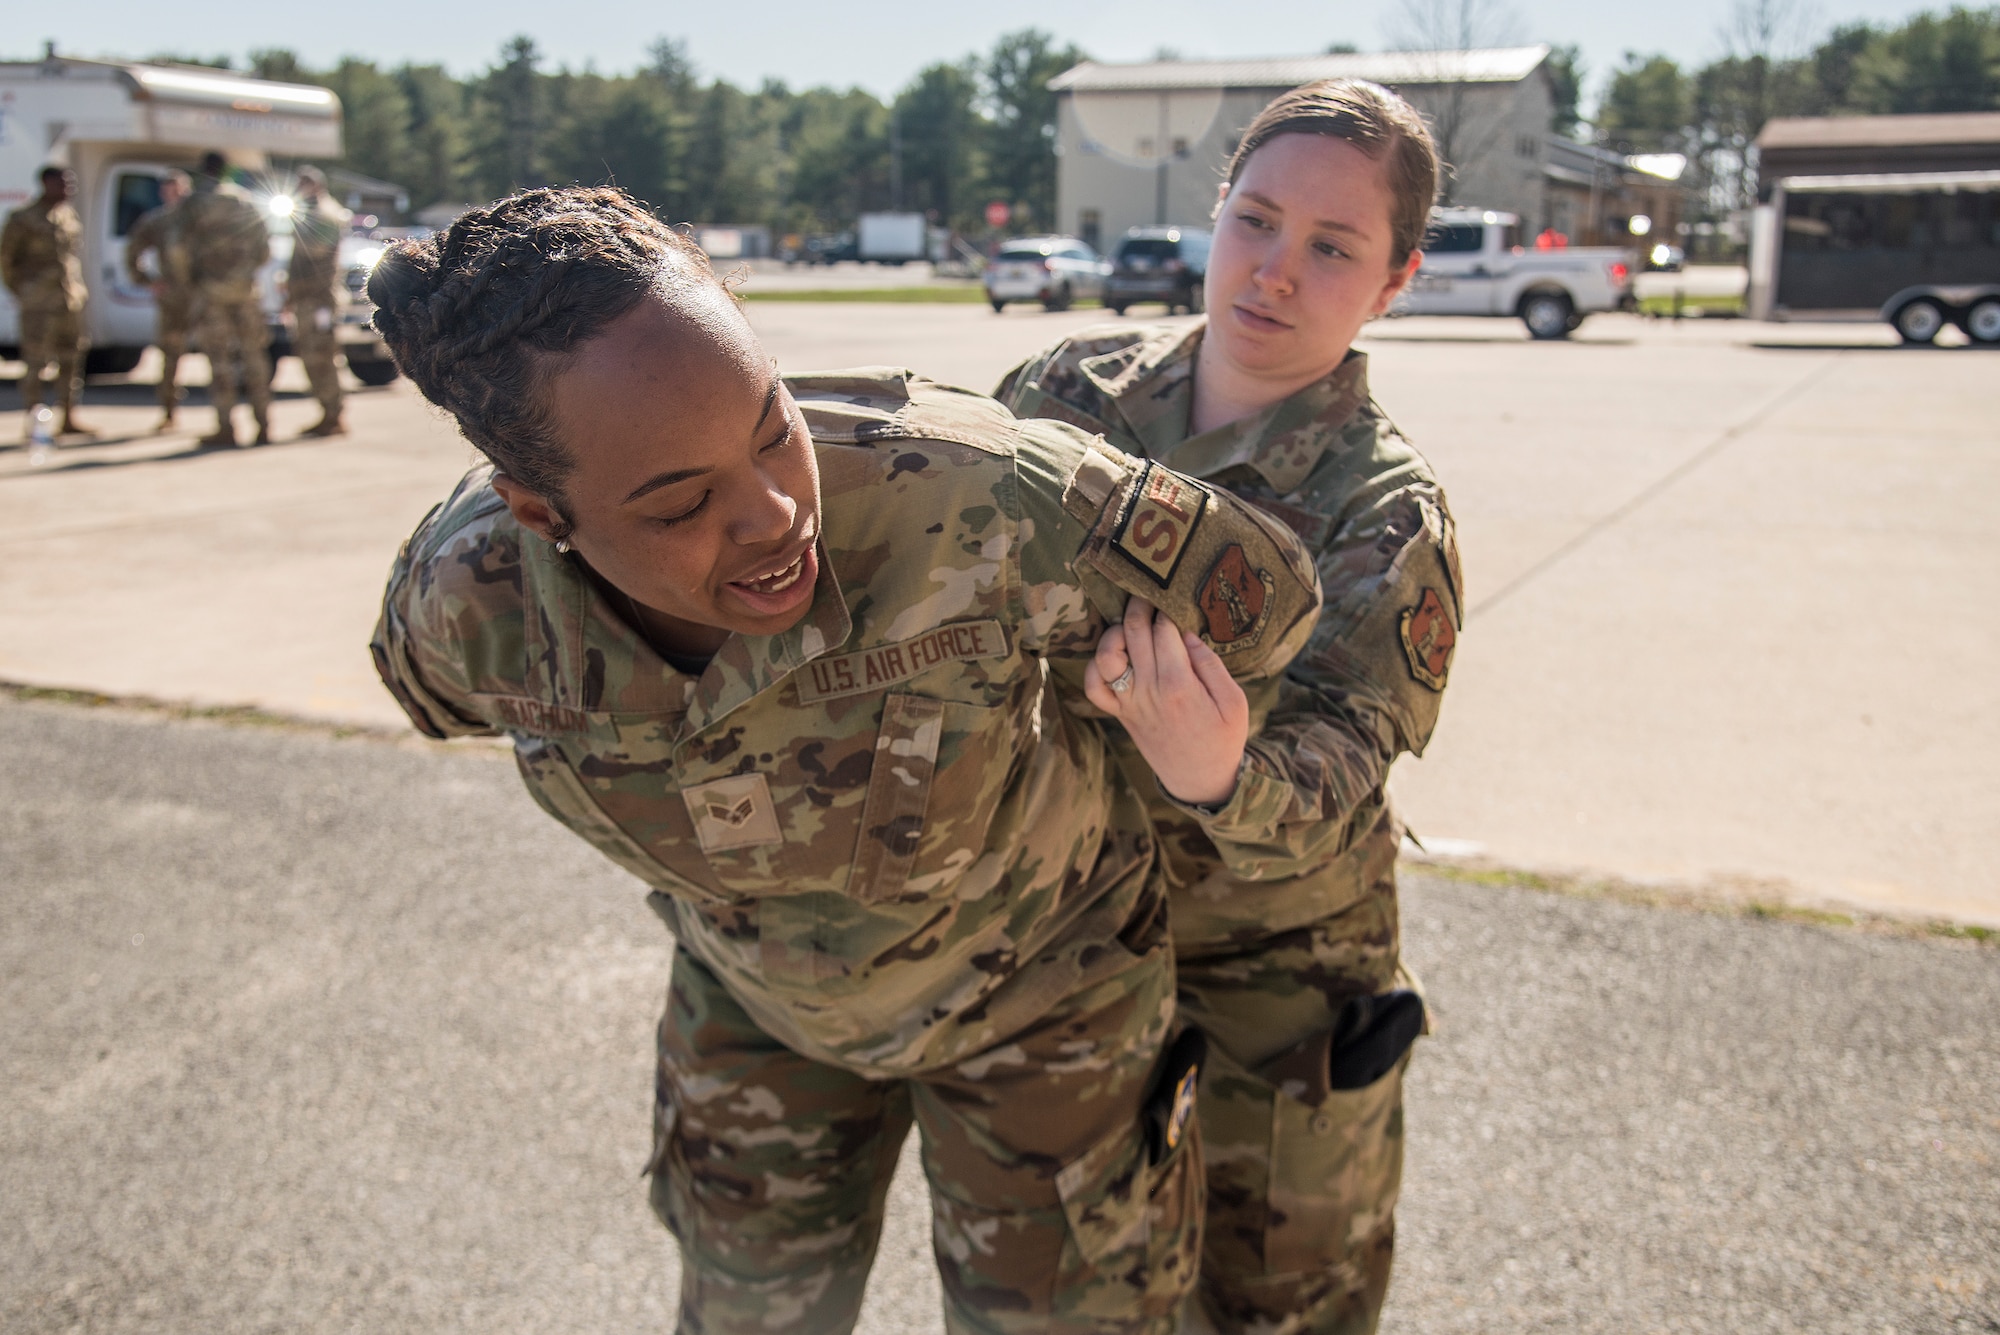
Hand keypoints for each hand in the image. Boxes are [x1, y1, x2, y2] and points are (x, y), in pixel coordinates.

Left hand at [1083, 597, 1248, 807]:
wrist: (1200, 779)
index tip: (1171, 597)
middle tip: (1147, 593)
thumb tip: (1185, 634)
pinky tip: (1114, 656)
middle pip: (1133, 632)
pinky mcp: (1120, 713)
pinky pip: (1093, 686)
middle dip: (1139, 605)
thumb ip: (1210, 665)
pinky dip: (1096, 666)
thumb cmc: (1223, 738)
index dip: (1166, 609)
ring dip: (1115, 631)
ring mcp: (1129, 702)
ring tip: (1132, 623)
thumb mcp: (1234, 702)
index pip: (1164, 630)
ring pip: (1106, 654)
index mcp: (1179, 684)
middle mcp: (1148, 690)